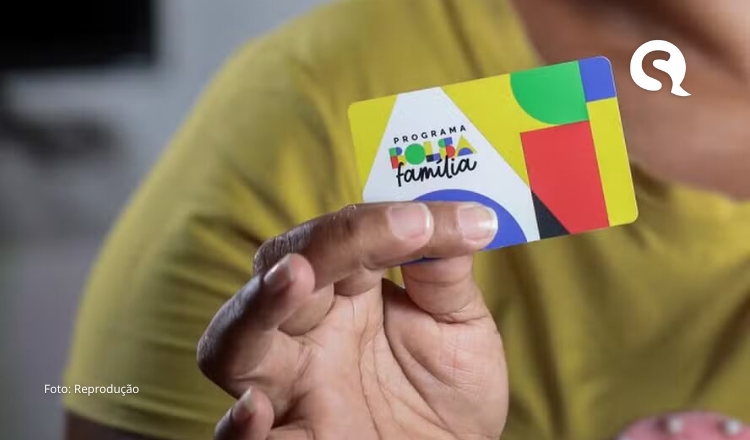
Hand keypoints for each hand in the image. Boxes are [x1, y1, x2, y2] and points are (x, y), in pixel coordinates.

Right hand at [197, 202, 506, 439]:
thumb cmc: (450, 390)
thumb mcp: (461, 328)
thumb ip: (447, 276)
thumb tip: (462, 216)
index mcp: (346, 293)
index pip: (340, 238)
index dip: (377, 223)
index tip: (428, 220)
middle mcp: (307, 333)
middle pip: (279, 271)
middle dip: (318, 245)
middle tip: (368, 234)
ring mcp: (291, 389)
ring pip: (232, 343)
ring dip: (259, 306)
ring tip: (294, 277)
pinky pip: (241, 439)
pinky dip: (238, 426)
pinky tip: (256, 408)